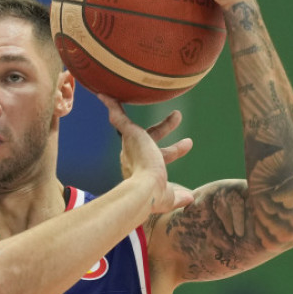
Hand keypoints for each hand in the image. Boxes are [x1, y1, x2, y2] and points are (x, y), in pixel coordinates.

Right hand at [98, 94, 193, 213]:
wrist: (143, 189)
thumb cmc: (154, 196)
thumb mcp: (169, 198)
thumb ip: (178, 198)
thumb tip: (189, 198)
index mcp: (141, 169)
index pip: (160, 156)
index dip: (175, 150)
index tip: (189, 142)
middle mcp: (132, 156)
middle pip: (151, 137)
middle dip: (165, 126)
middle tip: (178, 115)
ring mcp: (130, 145)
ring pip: (132, 125)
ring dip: (133, 107)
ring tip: (144, 96)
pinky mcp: (129, 134)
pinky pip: (118, 116)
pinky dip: (111, 105)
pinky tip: (103, 95)